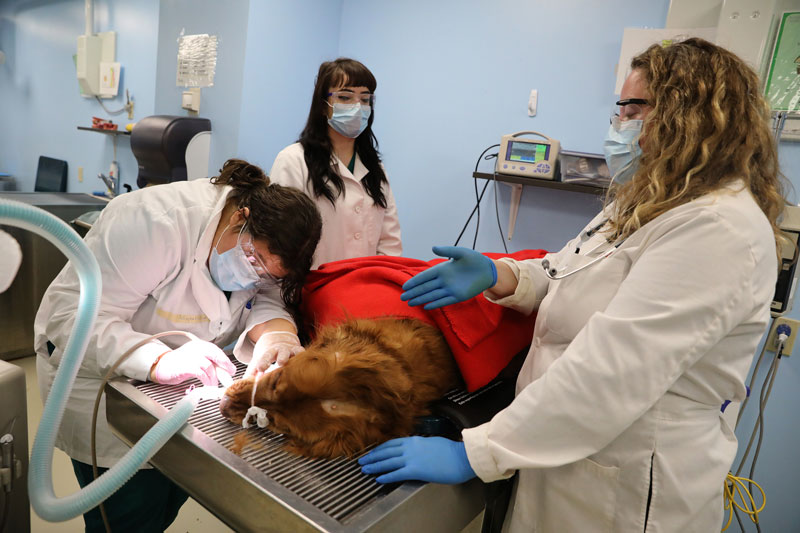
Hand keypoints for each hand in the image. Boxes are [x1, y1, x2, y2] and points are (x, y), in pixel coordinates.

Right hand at [150, 338, 235, 386]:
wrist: (161, 366)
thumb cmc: (180, 364)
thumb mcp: (196, 360)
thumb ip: (208, 363)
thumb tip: (224, 371)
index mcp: (200, 345)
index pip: (216, 351)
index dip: (225, 361)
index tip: (232, 370)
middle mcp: (196, 348)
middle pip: (215, 355)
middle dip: (224, 367)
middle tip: (228, 378)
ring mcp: (190, 356)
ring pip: (208, 366)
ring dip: (213, 378)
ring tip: (214, 386)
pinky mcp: (185, 366)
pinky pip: (200, 373)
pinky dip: (206, 381)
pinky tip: (207, 386)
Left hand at [244, 331, 303, 376]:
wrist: (278, 336)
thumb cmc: (268, 353)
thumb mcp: (258, 359)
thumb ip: (252, 372)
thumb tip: (245, 385)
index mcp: (269, 352)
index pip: (265, 357)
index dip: (263, 362)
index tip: (261, 368)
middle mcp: (281, 350)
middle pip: (282, 353)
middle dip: (282, 358)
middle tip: (281, 363)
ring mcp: (291, 349)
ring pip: (295, 352)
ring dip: (296, 358)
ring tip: (297, 365)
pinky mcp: (299, 350)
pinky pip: (304, 353)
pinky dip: (305, 358)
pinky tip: (308, 367)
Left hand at [358, 436, 475, 483]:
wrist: (461, 456)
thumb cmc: (452, 451)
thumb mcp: (433, 442)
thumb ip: (421, 445)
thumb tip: (417, 449)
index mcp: (415, 440)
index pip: (392, 443)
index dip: (380, 448)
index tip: (373, 452)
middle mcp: (410, 447)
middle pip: (386, 452)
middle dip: (372, 457)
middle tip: (362, 461)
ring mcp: (412, 458)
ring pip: (388, 462)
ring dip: (374, 466)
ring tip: (365, 469)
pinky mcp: (415, 470)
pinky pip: (396, 474)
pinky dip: (386, 476)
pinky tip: (378, 479)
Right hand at [401, 246, 496, 309]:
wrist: (488, 270)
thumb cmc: (474, 259)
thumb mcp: (461, 252)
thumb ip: (448, 250)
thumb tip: (433, 247)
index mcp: (442, 269)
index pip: (425, 277)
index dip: (415, 282)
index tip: (405, 286)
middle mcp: (444, 280)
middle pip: (426, 288)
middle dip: (414, 293)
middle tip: (403, 298)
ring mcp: (450, 289)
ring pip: (432, 295)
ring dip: (421, 299)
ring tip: (410, 303)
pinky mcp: (458, 296)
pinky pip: (444, 301)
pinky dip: (435, 304)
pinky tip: (426, 307)